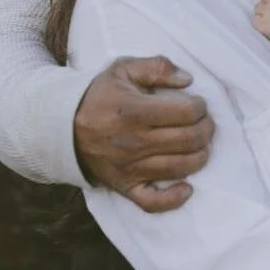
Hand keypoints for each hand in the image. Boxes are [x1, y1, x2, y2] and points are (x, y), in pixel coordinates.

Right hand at [74, 57, 213, 212]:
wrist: (63, 126)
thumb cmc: (100, 96)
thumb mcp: (123, 69)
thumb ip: (157, 67)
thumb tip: (188, 80)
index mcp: (134, 111)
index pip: (186, 112)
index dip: (200, 107)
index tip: (198, 104)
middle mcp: (134, 142)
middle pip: (189, 140)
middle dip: (206, 129)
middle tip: (205, 123)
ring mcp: (130, 168)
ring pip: (180, 168)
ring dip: (200, 156)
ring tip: (200, 145)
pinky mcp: (125, 187)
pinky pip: (153, 203)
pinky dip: (174, 198)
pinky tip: (187, 187)